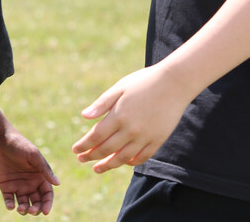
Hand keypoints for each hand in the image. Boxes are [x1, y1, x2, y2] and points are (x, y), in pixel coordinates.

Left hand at [0, 129, 59, 214]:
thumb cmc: (20, 145)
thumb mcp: (34, 155)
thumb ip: (45, 169)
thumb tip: (57, 184)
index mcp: (40, 176)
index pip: (46, 194)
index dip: (47, 203)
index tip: (45, 211)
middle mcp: (30, 183)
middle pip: (36, 202)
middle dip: (36, 209)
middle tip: (32, 210)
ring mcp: (18, 186)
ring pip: (24, 203)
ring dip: (24, 209)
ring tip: (21, 208)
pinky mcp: (5, 187)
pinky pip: (9, 200)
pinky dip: (10, 205)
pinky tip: (11, 206)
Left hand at [71, 65, 193, 173]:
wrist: (174, 83)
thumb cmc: (144, 81)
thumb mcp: (120, 87)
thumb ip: (102, 103)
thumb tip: (84, 116)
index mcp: (118, 115)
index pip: (96, 136)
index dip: (84, 145)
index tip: (75, 150)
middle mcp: (131, 130)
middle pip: (107, 149)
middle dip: (92, 156)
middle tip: (82, 160)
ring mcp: (145, 137)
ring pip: (123, 158)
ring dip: (108, 164)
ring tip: (98, 168)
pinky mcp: (158, 140)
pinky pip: (142, 157)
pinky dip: (131, 162)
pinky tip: (124, 163)